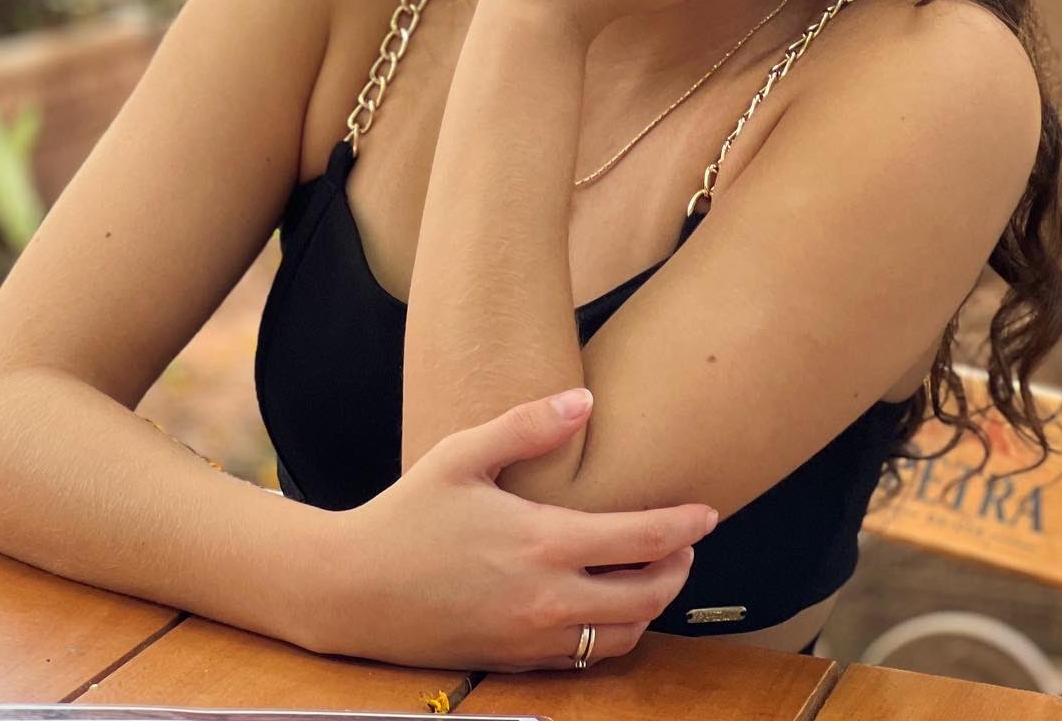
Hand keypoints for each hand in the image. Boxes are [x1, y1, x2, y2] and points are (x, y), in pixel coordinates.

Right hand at [296, 388, 716, 671]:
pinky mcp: (514, 661)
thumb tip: (584, 400)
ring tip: (657, 573)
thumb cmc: (407, 515)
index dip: (684, 526)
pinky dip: (613, 634)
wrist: (353, 591)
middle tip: (687, 543)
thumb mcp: (462, 454)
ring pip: (621, 637)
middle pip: (646, 597)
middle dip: (678, 569)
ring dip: (651, 607)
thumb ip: (527, 425)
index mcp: (541, 542)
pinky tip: (609, 608)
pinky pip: (585, 658)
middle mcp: (545, 598)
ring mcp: (531, 638)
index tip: (709, 512)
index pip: (640, 539)